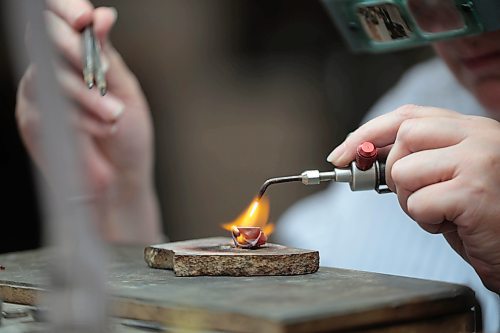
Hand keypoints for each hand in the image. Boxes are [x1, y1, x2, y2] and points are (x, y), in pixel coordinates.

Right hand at [16, 0, 163, 242]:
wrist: (122, 179)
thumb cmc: (127, 133)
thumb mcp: (125, 90)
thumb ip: (109, 55)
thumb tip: (102, 15)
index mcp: (75, 58)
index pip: (59, 20)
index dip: (67, 10)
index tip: (87, 18)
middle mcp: (51, 71)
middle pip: (46, 40)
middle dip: (76, 52)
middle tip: (105, 73)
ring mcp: (38, 96)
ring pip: (48, 76)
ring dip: (87, 95)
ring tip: (116, 115)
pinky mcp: (33, 123)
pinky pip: (47, 108)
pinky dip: (79, 117)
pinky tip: (103, 128)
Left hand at [327, 104, 499, 292]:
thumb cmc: (482, 216)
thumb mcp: (449, 176)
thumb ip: (417, 158)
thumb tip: (362, 156)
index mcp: (471, 129)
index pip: (408, 116)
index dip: (368, 133)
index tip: (341, 154)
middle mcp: (478, 137)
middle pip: (403, 137)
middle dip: (392, 171)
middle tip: (410, 196)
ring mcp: (477, 161)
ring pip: (403, 171)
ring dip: (409, 200)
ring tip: (440, 212)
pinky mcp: (473, 192)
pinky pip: (418, 203)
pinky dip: (425, 220)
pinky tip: (451, 224)